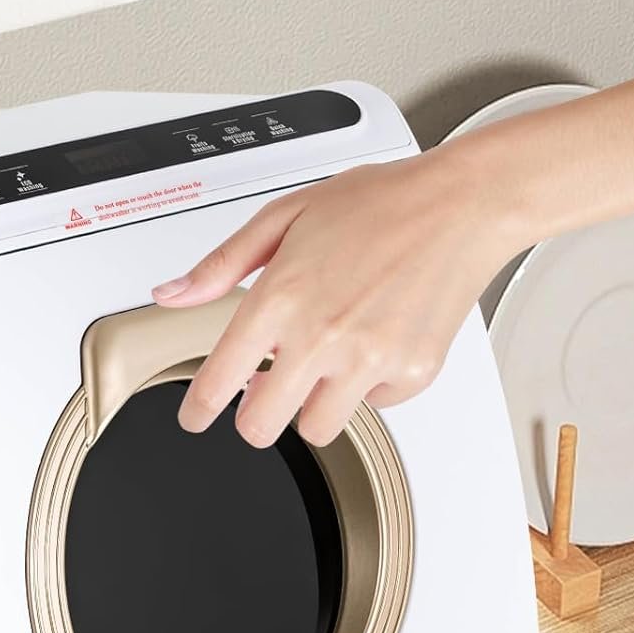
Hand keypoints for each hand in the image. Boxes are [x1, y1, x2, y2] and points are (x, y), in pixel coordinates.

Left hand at [151, 147, 522, 446]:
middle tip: (261, 396)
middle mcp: (322, 336)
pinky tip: (373, 343)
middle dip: (254, 417)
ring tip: (324, 364)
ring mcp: (369, 360)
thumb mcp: (286, 217)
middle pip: (261, 427)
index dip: (198, 409)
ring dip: (311, 406)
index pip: (218, 380)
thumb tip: (170, 295)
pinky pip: (373, 406)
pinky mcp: (411, 373)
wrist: (463, 204)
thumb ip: (222, 264)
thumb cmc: (379, 203)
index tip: (195, 417)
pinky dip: (367, 386)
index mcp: (281, 298)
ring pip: (316, 429)